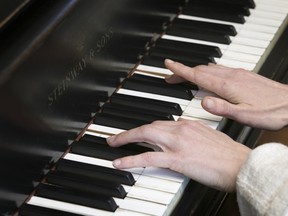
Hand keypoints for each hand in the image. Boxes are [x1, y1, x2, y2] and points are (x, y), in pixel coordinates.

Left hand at [107, 119, 250, 191]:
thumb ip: (194, 135)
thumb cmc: (229, 154)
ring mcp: (177, 143)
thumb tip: (184, 140)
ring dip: (126, 139)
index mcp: (189, 124)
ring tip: (113, 143)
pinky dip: (131, 159)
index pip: (163, 123)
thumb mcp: (210, 138)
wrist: (241, 164)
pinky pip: (148, 157)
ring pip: (145, 136)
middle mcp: (181, 129)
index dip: (148, 129)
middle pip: (150, 126)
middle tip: (118, 137)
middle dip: (131, 131)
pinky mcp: (176, 159)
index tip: (141, 132)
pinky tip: (119, 162)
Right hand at [165, 60, 287, 129]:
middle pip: (201, 70)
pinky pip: (219, 69)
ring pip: (210, 68)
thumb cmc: (271, 112)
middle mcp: (231, 76)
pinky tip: (209, 77)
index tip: (168, 65)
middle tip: (172, 77)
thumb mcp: (245, 116)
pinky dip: (208, 71)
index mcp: (227, 86)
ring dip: (195, 71)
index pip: (198, 75)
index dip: (181, 70)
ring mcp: (238, 74)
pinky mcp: (243, 75)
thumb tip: (203, 102)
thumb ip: (222, 109)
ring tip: (186, 77)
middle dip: (184, 72)